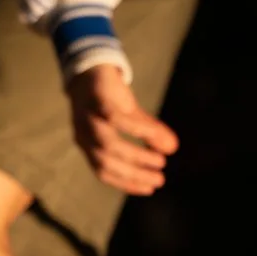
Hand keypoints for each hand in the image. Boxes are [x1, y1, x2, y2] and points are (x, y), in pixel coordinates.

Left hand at [66, 62, 179, 196]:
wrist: (89, 66)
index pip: (103, 172)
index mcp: (87, 145)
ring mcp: (87, 118)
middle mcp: (83, 135)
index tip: (150, 189)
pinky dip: (137, 129)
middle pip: (105, 162)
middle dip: (133, 173)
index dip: (125, 183)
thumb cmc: (107, 97)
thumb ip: (148, 133)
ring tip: (161, 160)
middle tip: (159, 178)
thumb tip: (173, 148)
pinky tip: (154, 134)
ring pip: (109, 144)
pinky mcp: (96, 99)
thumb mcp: (129, 117)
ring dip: (136, 156)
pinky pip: (116, 118)